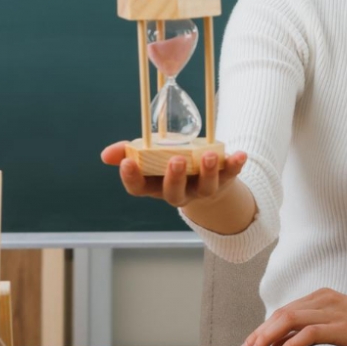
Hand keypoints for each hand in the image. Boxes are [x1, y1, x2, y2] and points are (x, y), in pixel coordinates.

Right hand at [100, 141, 247, 207]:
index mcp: (155, 186)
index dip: (131, 178)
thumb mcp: (150, 158)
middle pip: (174, 193)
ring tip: (207, 155)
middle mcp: (178, 193)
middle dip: (174, 178)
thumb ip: (130, 152)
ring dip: (206, 172)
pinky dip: (235, 165)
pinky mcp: (223, 182)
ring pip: (204, 187)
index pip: (139, 189)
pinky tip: (240, 155)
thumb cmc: (169, 164)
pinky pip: (230, 176)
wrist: (204, 179)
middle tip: (176, 160)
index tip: (127, 162)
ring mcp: (201, 190)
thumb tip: (106, 154)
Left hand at [236, 288, 346, 345]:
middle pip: (281, 314)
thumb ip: (315, 329)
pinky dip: (291, 344)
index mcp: (323, 297)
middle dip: (258, 334)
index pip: (284, 311)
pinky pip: (309, 333)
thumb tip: (284, 343)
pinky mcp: (344, 326)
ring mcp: (334, 311)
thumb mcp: (341, 326)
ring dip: (267, 338)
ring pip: (289, 320)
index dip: (262, 329)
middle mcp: (325, 299)